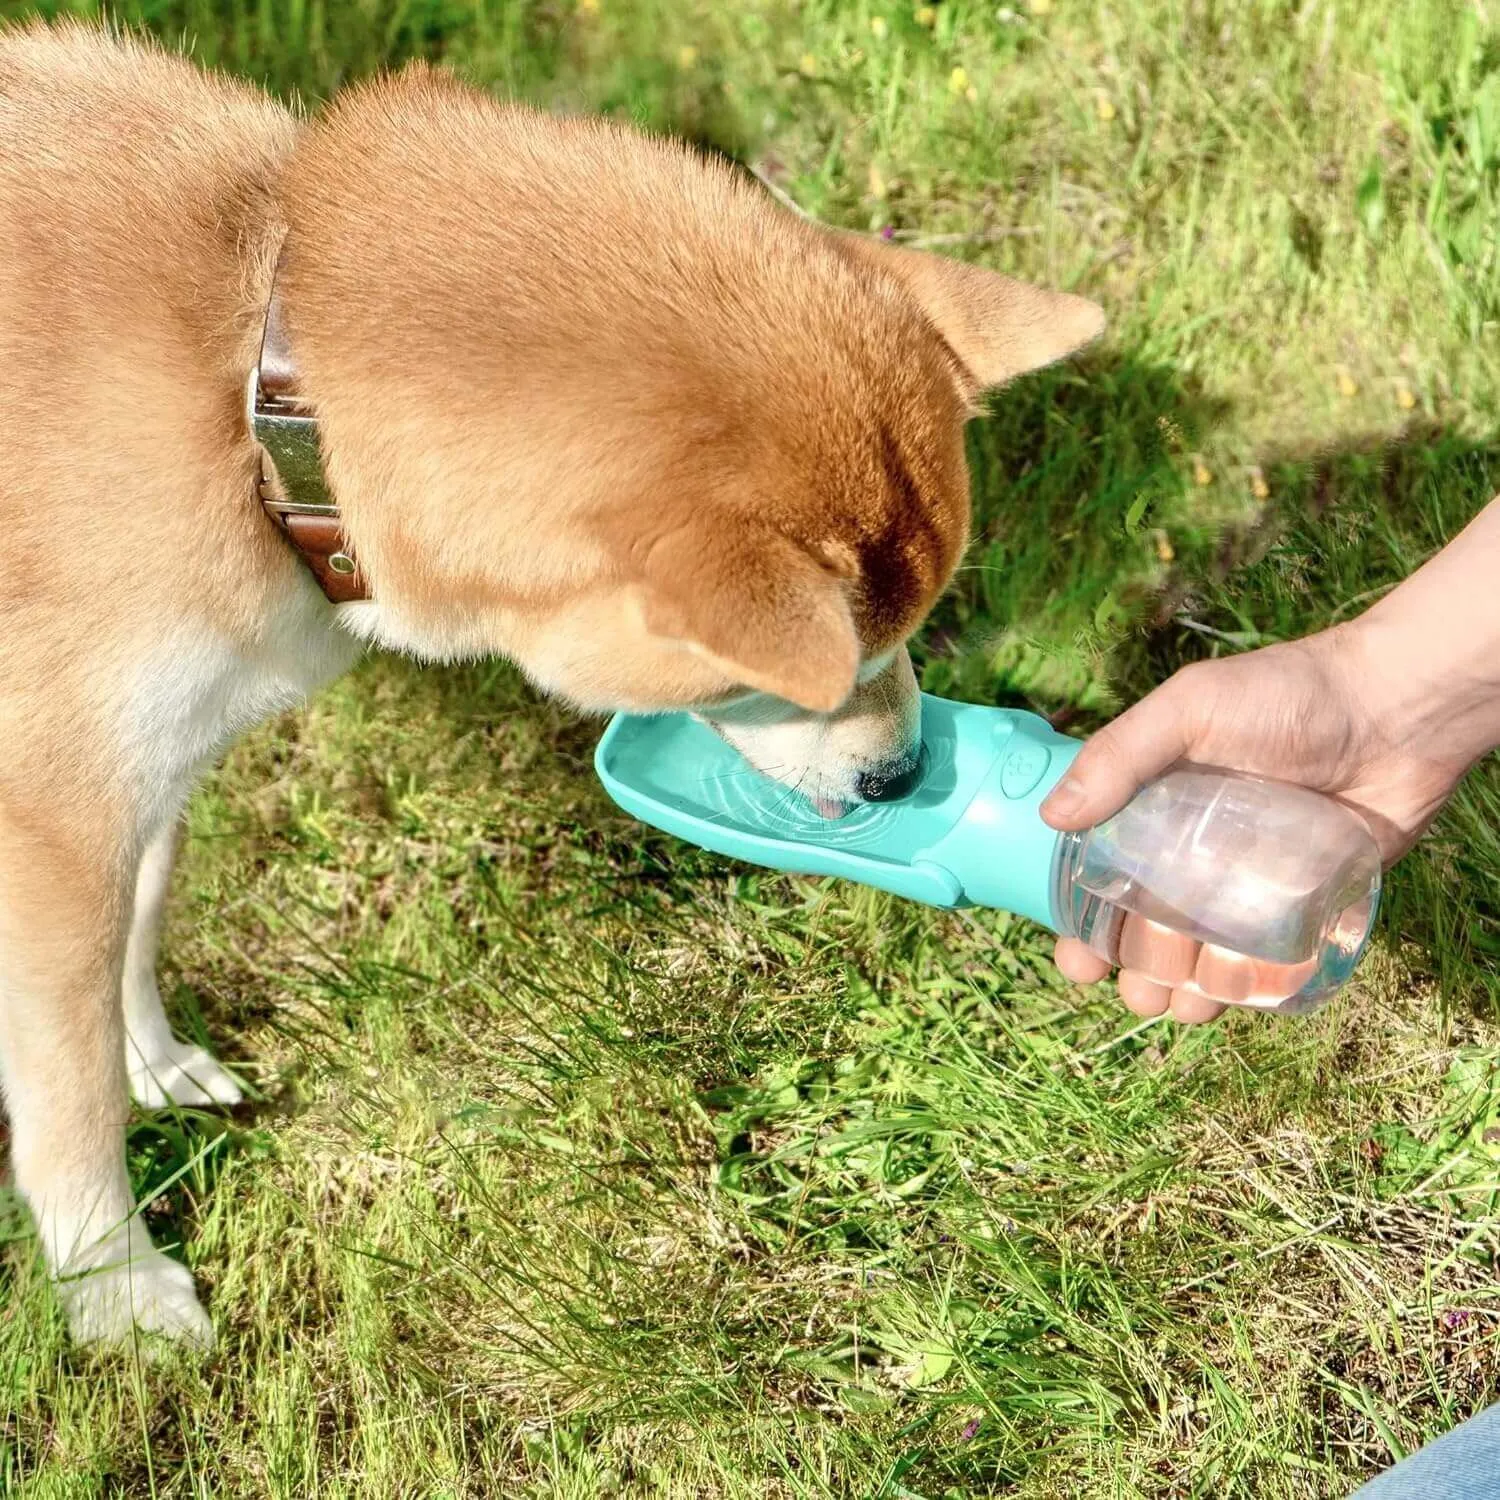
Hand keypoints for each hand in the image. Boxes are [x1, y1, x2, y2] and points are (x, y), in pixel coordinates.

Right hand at [1040, 623, 1472, 1021]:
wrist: (1399, 709)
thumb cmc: (1286, 696)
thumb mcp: (1190, 709)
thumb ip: (1120, 755)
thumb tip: (1052, 817)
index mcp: (1152, 810)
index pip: (1100, 879)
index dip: (1082, 926)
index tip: (1077, 962)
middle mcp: (1193, 854)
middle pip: (1148, 930)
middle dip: (1134, 973)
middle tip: (1139, 992)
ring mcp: (1249, 884)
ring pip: (1205, 957)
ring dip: (1186, 992)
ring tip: (1184, 1006)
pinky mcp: (1306, 905)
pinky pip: (1272, 962)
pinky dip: (1251, 989)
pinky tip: (1240, 998)